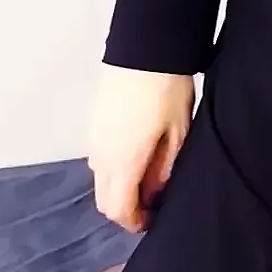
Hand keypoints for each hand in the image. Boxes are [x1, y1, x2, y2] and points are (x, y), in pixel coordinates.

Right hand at [87, 65, 195, 232]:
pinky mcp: (93, 123)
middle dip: (125, 208)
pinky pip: (98, 157)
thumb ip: (165, 169)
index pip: (118, 209)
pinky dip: (113, 167)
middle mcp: (101, 154)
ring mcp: (93, 138)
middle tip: (151, 203)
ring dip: (118, 186)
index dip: (135, 222)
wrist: (145, 49)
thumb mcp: (178, 133)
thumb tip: (155, 194)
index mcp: (123, 161)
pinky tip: (137, 155)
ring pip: (100, 178)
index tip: (153, 220)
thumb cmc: (167, 90)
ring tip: (148, 177)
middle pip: (104, 199)